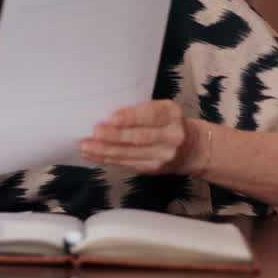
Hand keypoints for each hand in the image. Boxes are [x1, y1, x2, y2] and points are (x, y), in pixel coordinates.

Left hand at [79, 100, 202, 174]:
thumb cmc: (167, 123)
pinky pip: (126, 163)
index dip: (132, 117)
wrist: (190, 147)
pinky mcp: (153, 168)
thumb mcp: (161, 110)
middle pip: (140, 137)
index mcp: (171, 113)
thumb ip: (139, 110)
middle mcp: (171, 135)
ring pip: (131, 153)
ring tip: (87, 146)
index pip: (151, 115)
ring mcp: (164, 154)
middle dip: (114, 136)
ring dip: (105, 150)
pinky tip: (93, 155)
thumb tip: (104, 112)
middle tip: (95, 132)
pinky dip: (107, 159)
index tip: (113, 118)